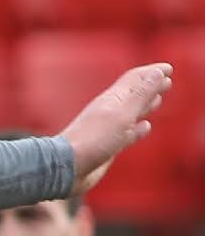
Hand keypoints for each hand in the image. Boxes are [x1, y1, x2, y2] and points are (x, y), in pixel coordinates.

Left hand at [61, 63, 172, 195]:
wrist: (68, 167)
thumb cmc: (93, 139)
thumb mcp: (122, 114)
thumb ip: (141, 94)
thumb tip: (157, 73)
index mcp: (114, 99)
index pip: (135, 79)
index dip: (152, 72)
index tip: (168, 68)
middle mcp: (112, 111)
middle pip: (135, 94)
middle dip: (152, 86)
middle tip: (167, 80)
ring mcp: (109, 129)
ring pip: (132, 113)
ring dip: (146, 105)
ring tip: (158, 100)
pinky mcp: (109, 145)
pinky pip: (128, 133)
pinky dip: (138, 129)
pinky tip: (145, 127)